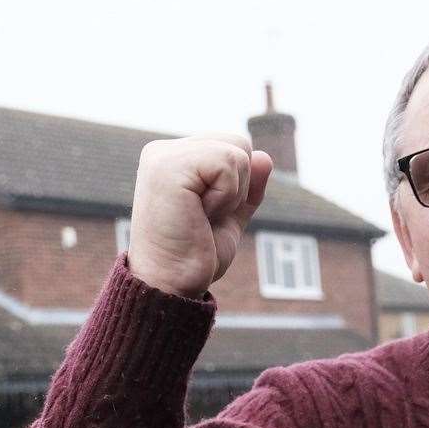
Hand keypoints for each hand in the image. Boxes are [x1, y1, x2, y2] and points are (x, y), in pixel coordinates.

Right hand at [127, 134, 270, 297]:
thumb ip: (247, 188)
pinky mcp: (168, 166)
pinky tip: (199, 214)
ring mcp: (164, 156)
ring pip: (237, 151)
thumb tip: (264, 156)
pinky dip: (226, 196)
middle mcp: (165, 151)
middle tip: (206, 216)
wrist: (171, 284)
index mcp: (175, 160)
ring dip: (231, 194)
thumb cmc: (194, 257)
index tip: (207, 215)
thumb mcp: (230, 218)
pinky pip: (228, 163)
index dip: (237, 186)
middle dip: (239, 186)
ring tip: (200, 216)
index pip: (231, 147)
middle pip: (238, 142)